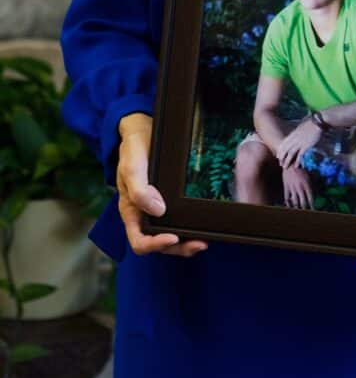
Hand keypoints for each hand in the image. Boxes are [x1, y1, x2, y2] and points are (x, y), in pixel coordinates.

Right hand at [117, 113, 207, 256]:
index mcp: (131, 210)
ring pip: (170, 235)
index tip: (172, 237)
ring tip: (203, 241)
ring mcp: (156, 208)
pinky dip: (188, 228)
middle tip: (199, 243)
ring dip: (185, 242)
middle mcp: (143, 214)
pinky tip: (200, 225)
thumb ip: (139, 189)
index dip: (155, 245)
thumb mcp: (132, 166)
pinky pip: (176, 220)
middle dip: (178, 247)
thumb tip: (158, 210)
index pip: (139, 241)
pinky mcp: (168, 199)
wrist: (142, 129)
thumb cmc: (133, 148)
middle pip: (158, 243)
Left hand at [276, 117, 321, 168]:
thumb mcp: (300, 127)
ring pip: (290, 153)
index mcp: (292, 134)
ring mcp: (300, 142)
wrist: (317, 123)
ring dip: (287, 161)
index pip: (283, 143)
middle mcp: (294, 139)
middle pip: (285, 149)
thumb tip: (295, 135)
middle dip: (281, 157)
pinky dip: (297, 161)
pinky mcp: (306, 146)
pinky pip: (300, 155)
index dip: (280, 151)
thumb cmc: (310, 123)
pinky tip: (295, 166)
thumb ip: (296, 132)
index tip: (277, 156)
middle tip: (280, 163)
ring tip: (285, 167)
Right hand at [282, 165, 314, 208]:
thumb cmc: (302, 169)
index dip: (312, 206)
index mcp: (307, 185)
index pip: (310, 199)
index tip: (314, 211)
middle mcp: (300, 188)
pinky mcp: (286, 187)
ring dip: (297, 208)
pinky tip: (290, 206)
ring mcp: (292, 188)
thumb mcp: (310, 176)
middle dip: (306, 210)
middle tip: (307, 214)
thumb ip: (314, 184)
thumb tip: (318, 192)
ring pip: (295, 202)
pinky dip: (288, 203)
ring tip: (299, 212)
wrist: (290, 163)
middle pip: (303, 203)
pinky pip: (286, 198)